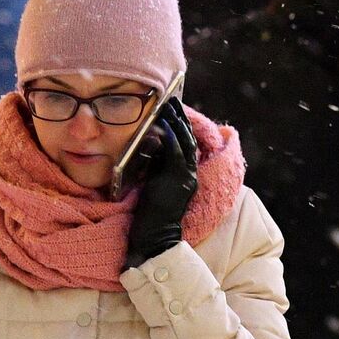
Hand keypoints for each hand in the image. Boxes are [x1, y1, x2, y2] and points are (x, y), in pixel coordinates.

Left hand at [126, 99, 197, 267]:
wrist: (154, 239)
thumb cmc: (150, 215)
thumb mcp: (154, 184)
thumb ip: (155, 165)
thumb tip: (148, 142)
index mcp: (185, 176)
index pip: (186, 145)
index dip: (181, 126)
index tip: (173, 110)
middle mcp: (190, 175)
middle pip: (189, 139)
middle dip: (180, 118)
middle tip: (171, 100)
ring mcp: (185, 178)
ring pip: (185, 143)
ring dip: (176, 122)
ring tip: (167, 105)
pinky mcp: (177, 181)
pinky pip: (175, 154)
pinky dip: (169, 137)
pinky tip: (162, 125)